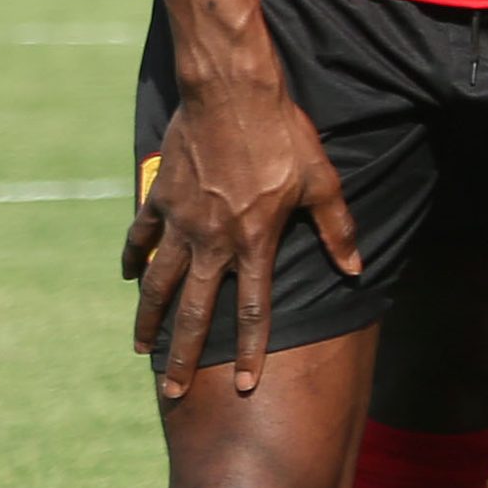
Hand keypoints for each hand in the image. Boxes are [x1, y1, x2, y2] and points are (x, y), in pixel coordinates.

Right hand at [136, 73, 358, 397]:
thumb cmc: (284, 135)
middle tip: (172, 393)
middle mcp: (213, 241)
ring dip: (150, 318)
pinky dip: (135, 259)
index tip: (247, 386)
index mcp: (255, 242)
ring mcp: (180, 221)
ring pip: (159, 283)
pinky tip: (130, 278)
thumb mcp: (322, 181)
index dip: (252, 350)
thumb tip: (357, 268)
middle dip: (184, 357)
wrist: (230, 94)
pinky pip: (141, 237)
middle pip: (196, 311)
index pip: (256, 310)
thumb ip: (337, 229)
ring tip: (141, 348)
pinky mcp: (160, 198)